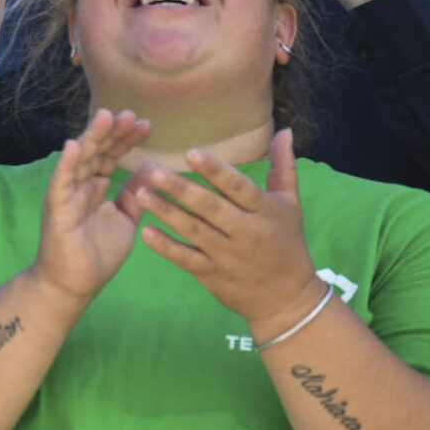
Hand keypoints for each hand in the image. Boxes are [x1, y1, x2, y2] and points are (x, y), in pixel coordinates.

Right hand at [27, 108, 149, 310]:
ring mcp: (66, 194)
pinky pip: (62, 182)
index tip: (146, 125)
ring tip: (106, 117)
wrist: (75, 284)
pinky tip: (75, 145)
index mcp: (94, 186)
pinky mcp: (58, 208)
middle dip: (113, 132)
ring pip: (80, 159)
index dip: (126, 140)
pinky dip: (68, 163)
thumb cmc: (97, 253)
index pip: (111, 156)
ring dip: (92, 137)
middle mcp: (79, 185)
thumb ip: (135, 195)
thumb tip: (151, 166)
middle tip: (131, 114)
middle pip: (97, 151)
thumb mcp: (125, 220)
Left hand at [120, 129, 323, 336]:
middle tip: (152, 171)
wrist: (288, 299)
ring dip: (166, 212)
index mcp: (265, 211)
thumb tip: (285, 130)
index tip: (192, 152)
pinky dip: (166, 247)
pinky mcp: (213, 274)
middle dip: (182, 190)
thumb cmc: (287, 243)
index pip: (239, 188)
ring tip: (140, 193)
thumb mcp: (289, 205)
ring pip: (194, 231)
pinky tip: (145, 231)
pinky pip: (186, 259)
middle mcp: (246, 232)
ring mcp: (228, 255)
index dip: (216, 171)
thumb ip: (283, 167)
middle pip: (211, 208)